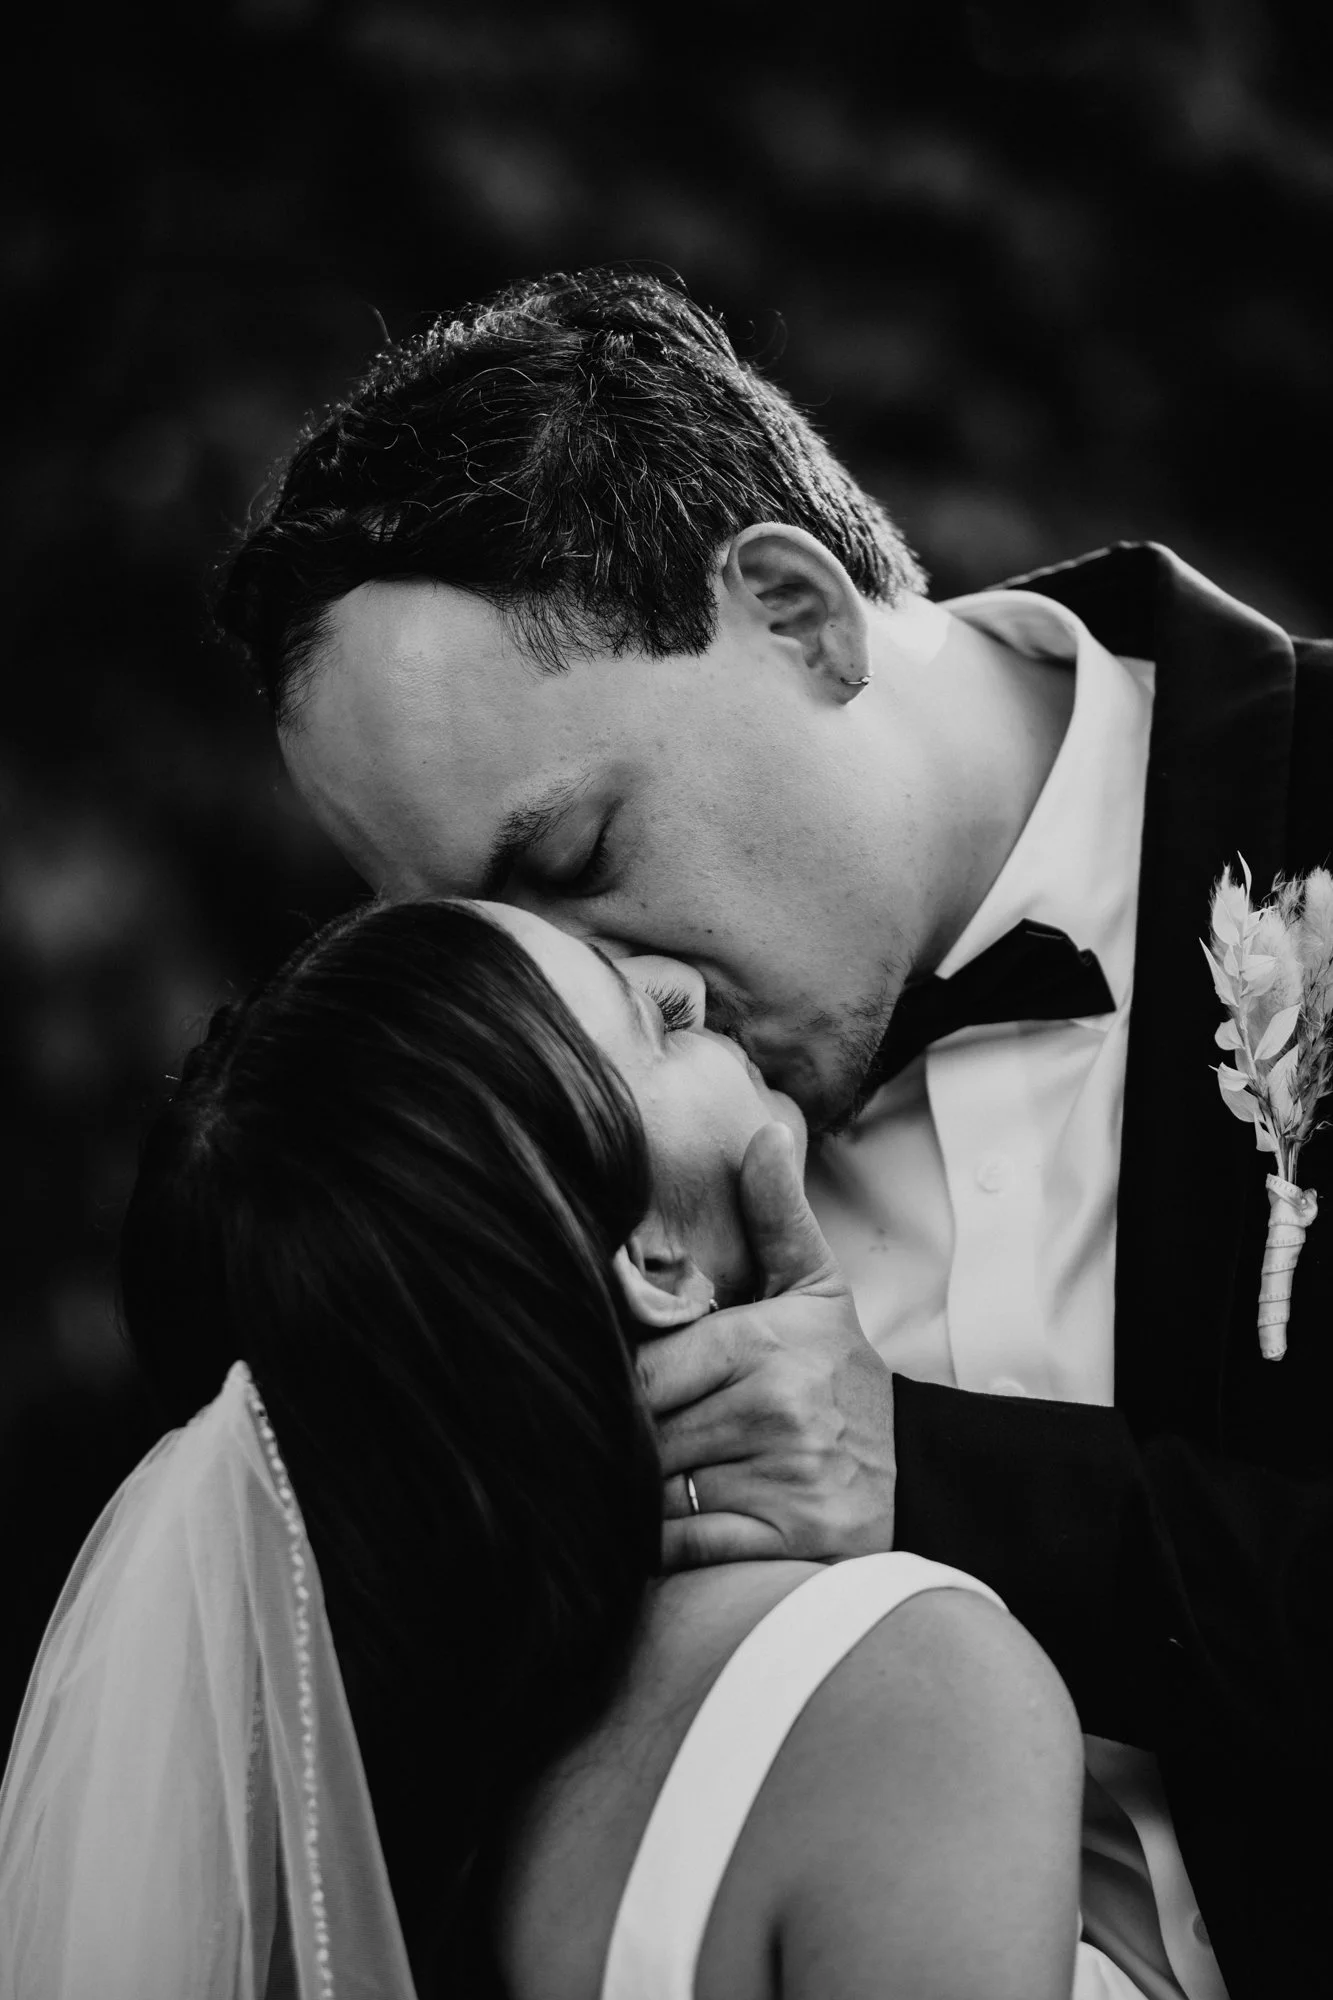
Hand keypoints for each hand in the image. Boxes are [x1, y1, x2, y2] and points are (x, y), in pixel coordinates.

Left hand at [641, 1121, 896, 1569]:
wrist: (920, 1474)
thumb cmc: (841, 1377)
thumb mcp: (817, 1288)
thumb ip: (777, 1213)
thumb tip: (764, 1130)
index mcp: (763, 1343)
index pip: (642, 1371)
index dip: (625, 1389)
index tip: (628, 1393)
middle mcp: (772, 1408)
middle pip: (644, 1432)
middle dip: (628, 1442)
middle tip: (625, 1441)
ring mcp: (781, 1477)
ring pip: (656, 1489)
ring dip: (638, 1494)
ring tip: (646, 1481)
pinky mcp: (784, 1538)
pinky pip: (682, 1546)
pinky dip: (661, 1546)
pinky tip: (670, 1525)